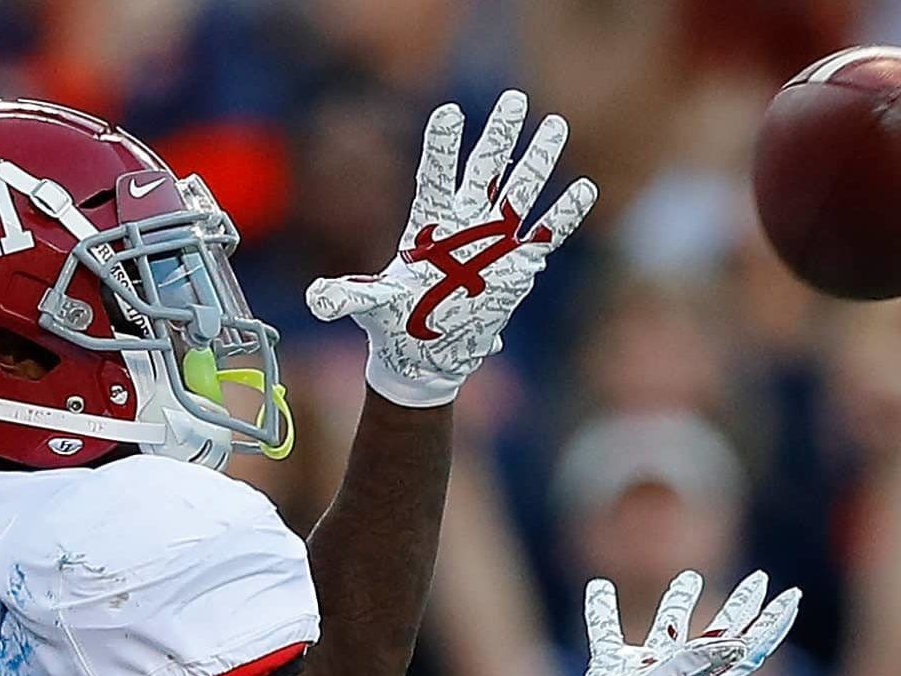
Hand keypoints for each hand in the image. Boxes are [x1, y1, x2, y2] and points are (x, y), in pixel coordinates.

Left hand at [306, 90, 597, 407]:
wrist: (425, 352)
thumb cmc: (396, 323)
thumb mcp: (371, 307)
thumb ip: (347, 296)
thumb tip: (317, 299)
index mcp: (427, 224)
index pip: (435, 175)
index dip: (442, 146)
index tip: (448, 111)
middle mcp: (464, 223)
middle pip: (485, 169)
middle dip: (499, 135)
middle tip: (514, 98)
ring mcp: (493, 240)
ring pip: (520, 190)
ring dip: (537, 160)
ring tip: (555, 124)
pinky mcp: (517, 265)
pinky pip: (545, 233)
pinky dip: (563, 214)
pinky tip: (583, 188)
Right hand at [523, 571, 800, 675]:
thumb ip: (701, 660)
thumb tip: (743, 641)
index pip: (748, 646)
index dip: (772, 622)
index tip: (792, 594)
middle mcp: (681, 674)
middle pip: (720, 634)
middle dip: (740, 607)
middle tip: (758, 579)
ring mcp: (647, 672)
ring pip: (670, 629)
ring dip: (680, 603)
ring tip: (690, 577)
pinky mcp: (613, 670)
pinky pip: (610, 633)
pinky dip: (603, 611)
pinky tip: (600, 588)